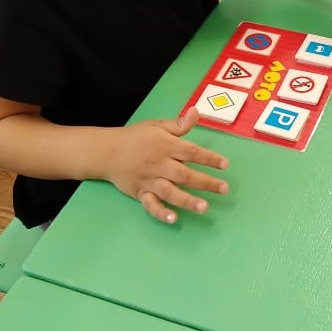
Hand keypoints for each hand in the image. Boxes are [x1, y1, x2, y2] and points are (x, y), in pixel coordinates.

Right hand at [108, 108, 228, 222]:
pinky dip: (161, 212)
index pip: (192, 152)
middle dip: (205, 182)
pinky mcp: (140, 193)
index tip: (225, 165)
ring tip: (204, 207)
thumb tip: (196, 111)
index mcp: (166, 146)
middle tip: (224, 189)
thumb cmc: (135, 137)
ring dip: (187, 200)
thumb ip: (179, 124)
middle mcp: (159, 164)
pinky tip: (173, 218)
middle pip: (185, 174)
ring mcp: (150, 180)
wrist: (106, 151)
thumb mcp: (157, 126)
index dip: (209, 158)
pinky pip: (151, 205)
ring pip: (170, 192)